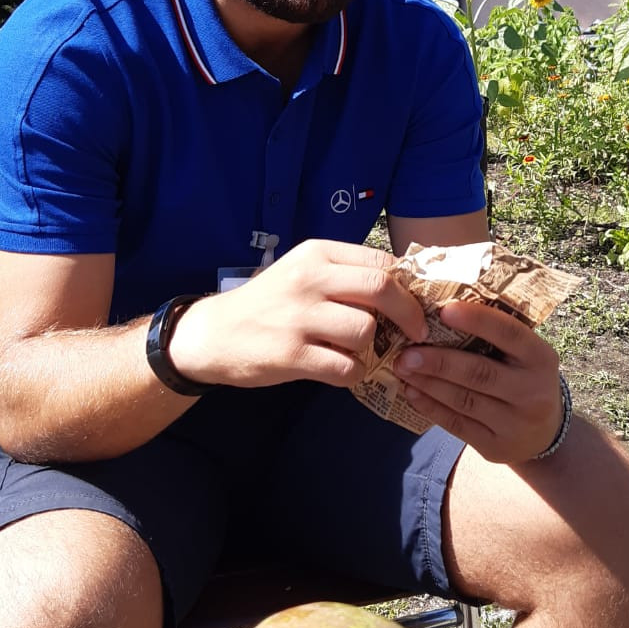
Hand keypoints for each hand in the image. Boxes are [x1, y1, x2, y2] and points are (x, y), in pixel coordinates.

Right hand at [168, 239, 428, 388]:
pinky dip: (352, 373)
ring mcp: (299, 317)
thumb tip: (404, 287)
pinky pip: (346, 368)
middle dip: (408, 314)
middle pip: (380, 289)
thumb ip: (345, 274)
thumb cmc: (267, 303)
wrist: (213, 334)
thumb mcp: (302, 272)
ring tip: (355, 350)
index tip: (415, 305)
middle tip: (415, 332)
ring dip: (371, 347)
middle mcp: (308, 279)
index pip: (380, 262)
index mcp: (316, 253)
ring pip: (366, 331)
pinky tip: (338, 368)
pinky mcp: (291, 355)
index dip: (407, 286)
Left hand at [392, 299, 564, 464]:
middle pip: (480, 372)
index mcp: (541, 358)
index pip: (510, 333)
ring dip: (428, 383)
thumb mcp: (525, 356)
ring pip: (464, 400)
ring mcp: (515, 422)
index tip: (443, 310)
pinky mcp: (495, 446)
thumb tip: (441, 309)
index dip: (477, 320)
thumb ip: (496, 337)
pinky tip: (411, 392)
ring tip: (402, 368)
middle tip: (406, 351)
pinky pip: (457, 424)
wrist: (544, 435)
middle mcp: (532, 391)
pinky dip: (430, 407)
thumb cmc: (523, 378)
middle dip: (439, 361)